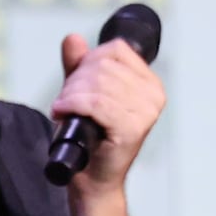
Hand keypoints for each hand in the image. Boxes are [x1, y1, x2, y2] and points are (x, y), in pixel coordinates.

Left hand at [53, 33, 164, 190]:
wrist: (91, 177)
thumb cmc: (89, 137)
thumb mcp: (82, 93)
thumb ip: (79, 65)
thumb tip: (73, 38)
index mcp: (149, 83)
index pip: (115, 49)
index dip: (87, 62)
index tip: (76, 84)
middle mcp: (153, 95)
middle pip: (103, 65)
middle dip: (75, 82)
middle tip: (66, 102)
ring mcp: (146, 112)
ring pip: (96, 83)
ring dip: (70, 95)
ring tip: (65, 110)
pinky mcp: (132, 128)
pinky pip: (95, 103)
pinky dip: (71, 105)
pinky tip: (61, 113)